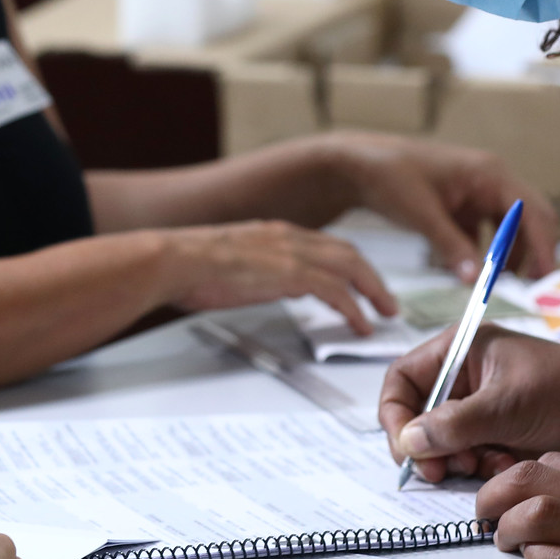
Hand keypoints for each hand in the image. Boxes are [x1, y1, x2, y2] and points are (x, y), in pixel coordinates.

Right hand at [160, 220, 395, 334]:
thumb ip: (250, 268)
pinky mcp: (291, 275)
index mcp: (275, 233)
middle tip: (386, 300)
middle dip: (372, 277)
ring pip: (352, 269)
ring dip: (374, 292)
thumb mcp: (227, 260)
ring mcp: (293, 254)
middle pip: (348, 253)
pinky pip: (337, 293)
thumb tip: (255, 283)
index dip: (349, 263)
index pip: (326, 245)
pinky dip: (355, 309)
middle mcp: (290, 238)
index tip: (360, 280)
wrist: (174, 260)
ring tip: (385, 313)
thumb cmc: (188, 265)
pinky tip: (361, 325)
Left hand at [326, 133, 557, 280]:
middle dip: (532, 253)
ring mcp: (478, 196)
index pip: (532, 211)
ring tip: (500, 287)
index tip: (543, 278)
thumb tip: (477, 279)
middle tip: (527, 290)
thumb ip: (452, 246)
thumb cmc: (390, 176)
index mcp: (489, 174)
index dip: (543, 245)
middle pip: (530, 221)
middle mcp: (491, 182)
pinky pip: (487, 236)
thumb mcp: (422, 214)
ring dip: (510, 257)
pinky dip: (486, 256)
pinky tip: (474, 276)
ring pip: (510, 231)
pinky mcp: (464, 210)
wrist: (359, 166)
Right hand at [380, 324, 559, 480]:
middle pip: (416, 417)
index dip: (395, 414)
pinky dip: (481, 468)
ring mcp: (478, 411)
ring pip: (441, 444)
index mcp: (459, 352)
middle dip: (427, 446)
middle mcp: (463, 380)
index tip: (407, 447)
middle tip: (441, 470)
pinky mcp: (494, 437)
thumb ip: (452, 424)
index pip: (402, 380)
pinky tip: (505, 464)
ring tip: (485, 463)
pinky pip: (467, 459)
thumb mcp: (505, 404)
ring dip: (456, 460)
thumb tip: (408, 442)